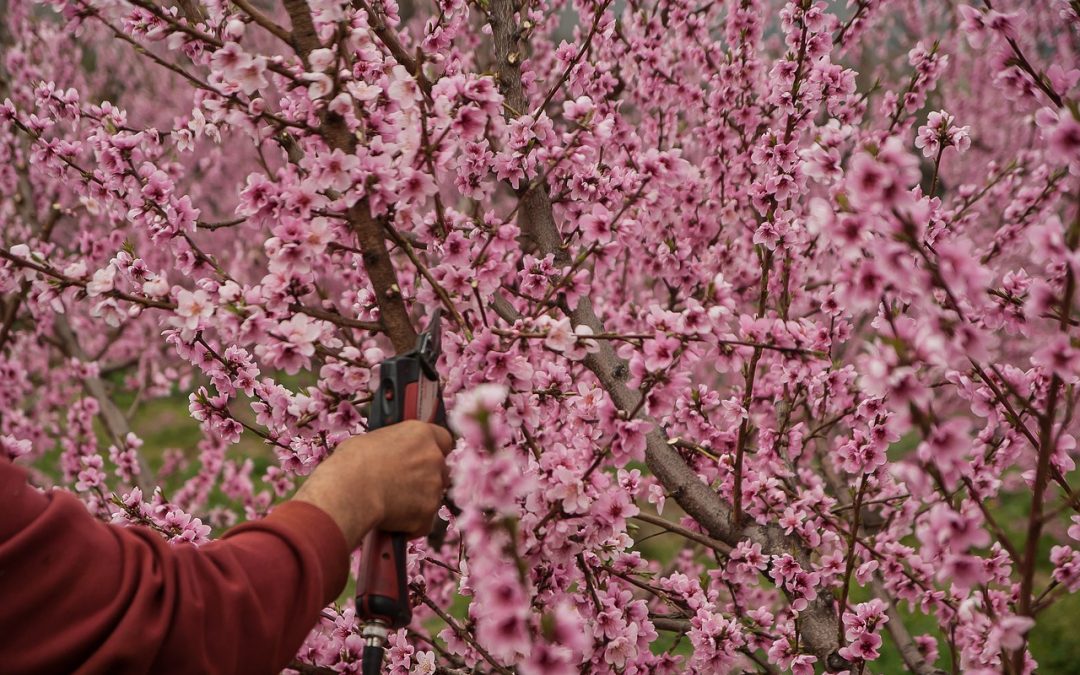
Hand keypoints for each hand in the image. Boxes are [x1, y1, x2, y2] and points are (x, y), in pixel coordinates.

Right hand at [293, 421, 452, 548]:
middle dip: (426, 479)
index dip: (434, 450)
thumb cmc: (352, 463)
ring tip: (391, 504)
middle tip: (403, 485)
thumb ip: (394, 448)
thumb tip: (389, 456)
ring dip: (418, 501)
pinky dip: (410, 524)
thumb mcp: (373, 441)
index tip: (424, 458)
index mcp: (421, 434)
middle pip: (441, 470)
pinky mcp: (428, 513)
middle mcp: (434, 458)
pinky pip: (423, 521)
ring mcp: (434, 487)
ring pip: (433, 497)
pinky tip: (391, 521)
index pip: (444, 440)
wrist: (349, 491)